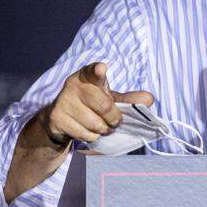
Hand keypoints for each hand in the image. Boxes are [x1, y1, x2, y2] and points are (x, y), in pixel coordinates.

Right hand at [37, 62, 154, 148]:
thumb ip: (129, 100)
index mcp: (88, 75)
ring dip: (102, 130)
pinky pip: (85, 134)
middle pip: (105, 106)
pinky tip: (86, 130)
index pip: (93, 70)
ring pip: (95, 124)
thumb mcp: (110, 99)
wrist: (60, 119)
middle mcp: (73, 84)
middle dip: (114, 119)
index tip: (102, 69)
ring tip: (99, 125)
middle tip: (114, 121)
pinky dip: (91, 137)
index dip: (98, 70)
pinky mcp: (57, 117)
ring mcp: (63, 101)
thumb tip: (149, 99)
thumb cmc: (91, 105)